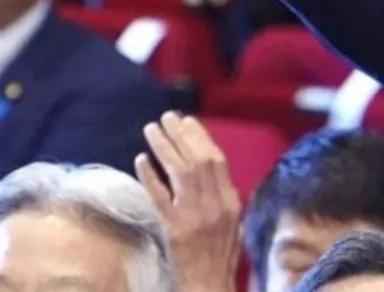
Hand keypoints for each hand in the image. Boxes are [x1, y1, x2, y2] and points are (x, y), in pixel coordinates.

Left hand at [136, 112, 240, 291]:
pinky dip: (151, 176)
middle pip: (199, 161)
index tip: (187, 121)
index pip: (217, 160)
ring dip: (165, 147)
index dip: (201, 137)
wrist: (209, 285)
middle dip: (182, 135)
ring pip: (180, 172)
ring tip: (152, 129)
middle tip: (167, 117)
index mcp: (230, 201)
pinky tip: (142, 160)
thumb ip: (222, 195)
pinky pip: (160, 198)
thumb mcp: (232, 221)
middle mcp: (215, 206)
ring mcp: (193, 217)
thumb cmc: (221, 255)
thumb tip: (208, 167)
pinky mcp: (173, 229)